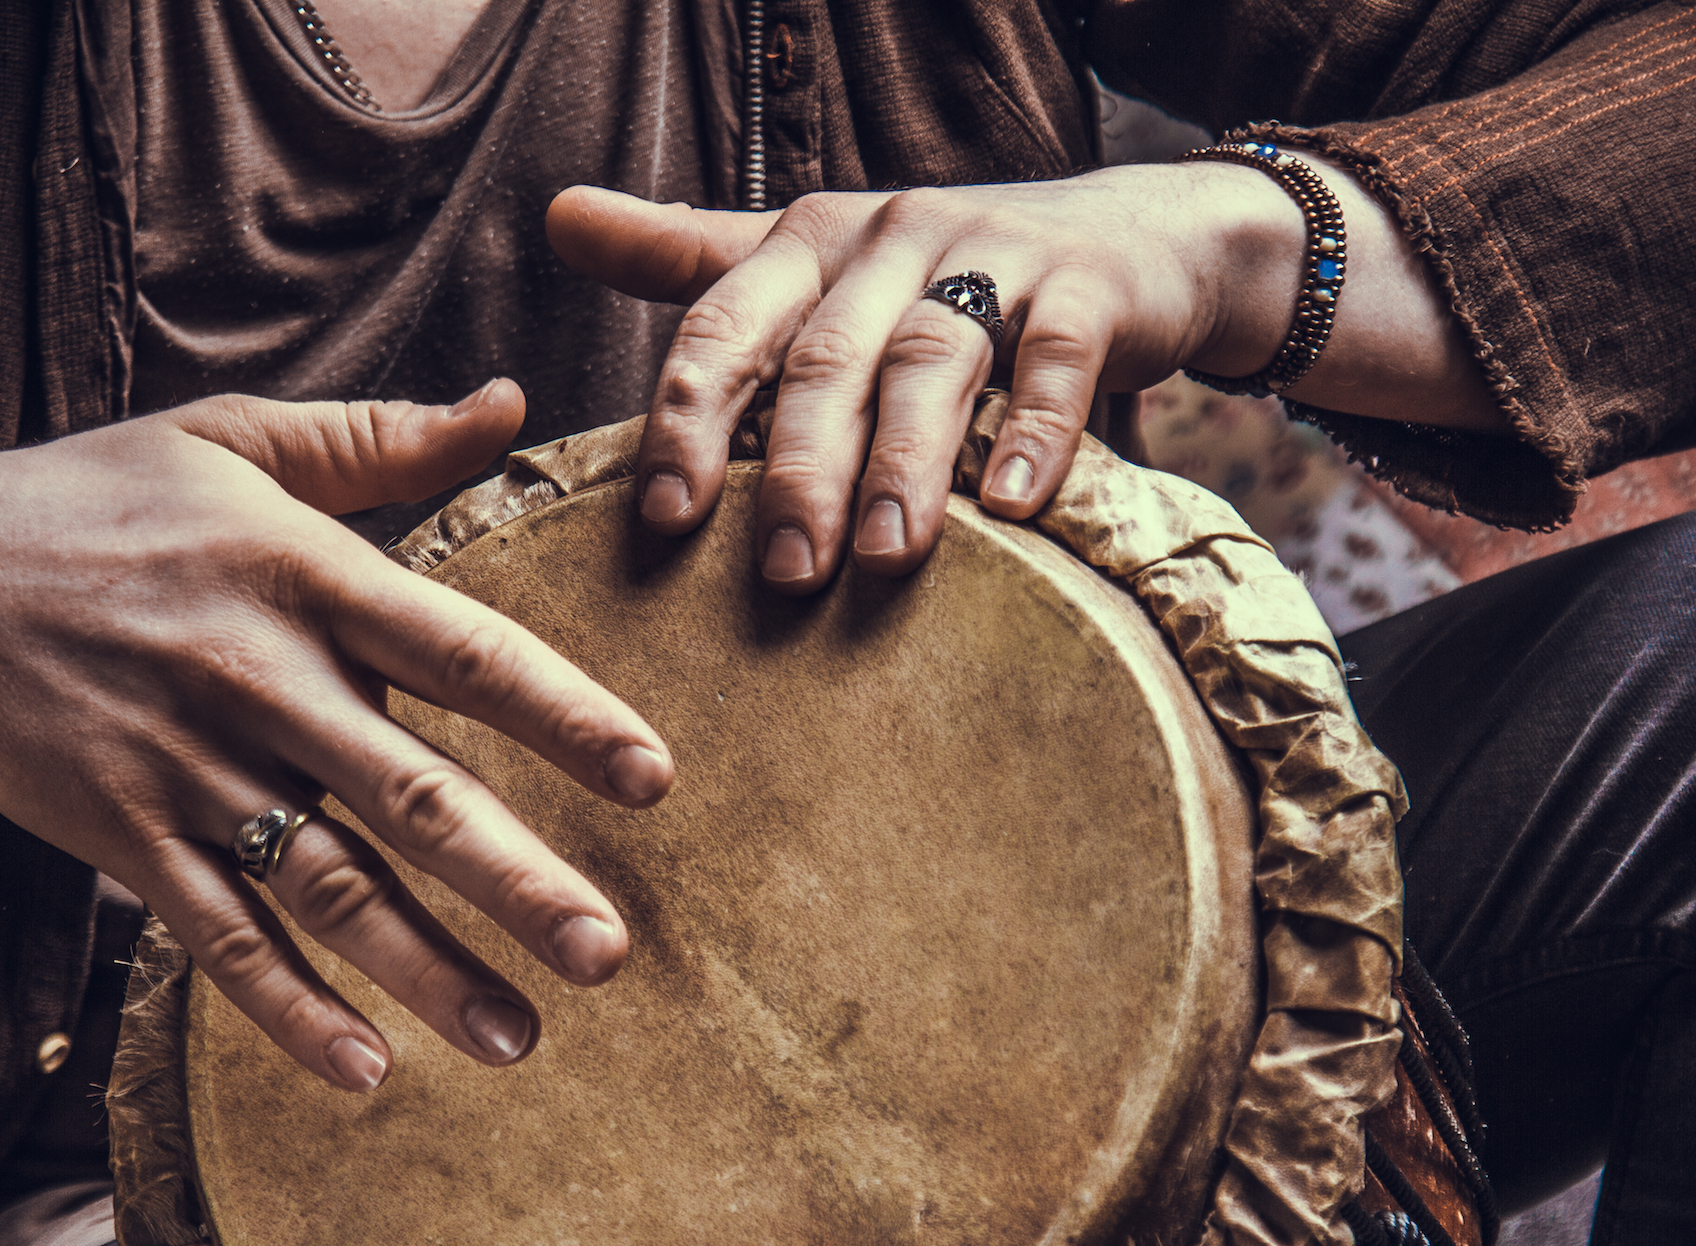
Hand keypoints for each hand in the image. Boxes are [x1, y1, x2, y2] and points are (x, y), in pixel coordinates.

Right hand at [0, 383, 675, 1090]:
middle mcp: (252, 676)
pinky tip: (364, 1072)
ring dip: (424, 971)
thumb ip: (376, 441)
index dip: (562, 714)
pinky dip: (287, 1009)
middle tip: (607, 951)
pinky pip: (218, 937)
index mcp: (297, 572)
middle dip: (514, 880)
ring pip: (325, 886)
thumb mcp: (227, 441)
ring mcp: (183, 768)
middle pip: (408, 792)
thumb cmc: (87, 502)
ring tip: (518, 1038)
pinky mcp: (121, 836)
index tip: (653, 780)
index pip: (459, 649)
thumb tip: (513, 405)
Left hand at [549, 161, 1501, 593]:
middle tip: (781, 577)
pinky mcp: (1087, 288)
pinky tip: (1012, 506)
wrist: (1137, 236)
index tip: (662, 517)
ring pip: (930, 357)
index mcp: (809, 241)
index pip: (725, 322)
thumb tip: (558, 217)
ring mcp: (991, 256)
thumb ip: (692, 253)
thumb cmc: (947, 272)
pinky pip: (1055, 358)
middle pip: (824, 355)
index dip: (689, 417)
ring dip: (902, 462)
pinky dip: (1032, 429)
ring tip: (882, 558)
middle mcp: (890, 237)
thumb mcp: (817, 257)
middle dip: (796, 469)